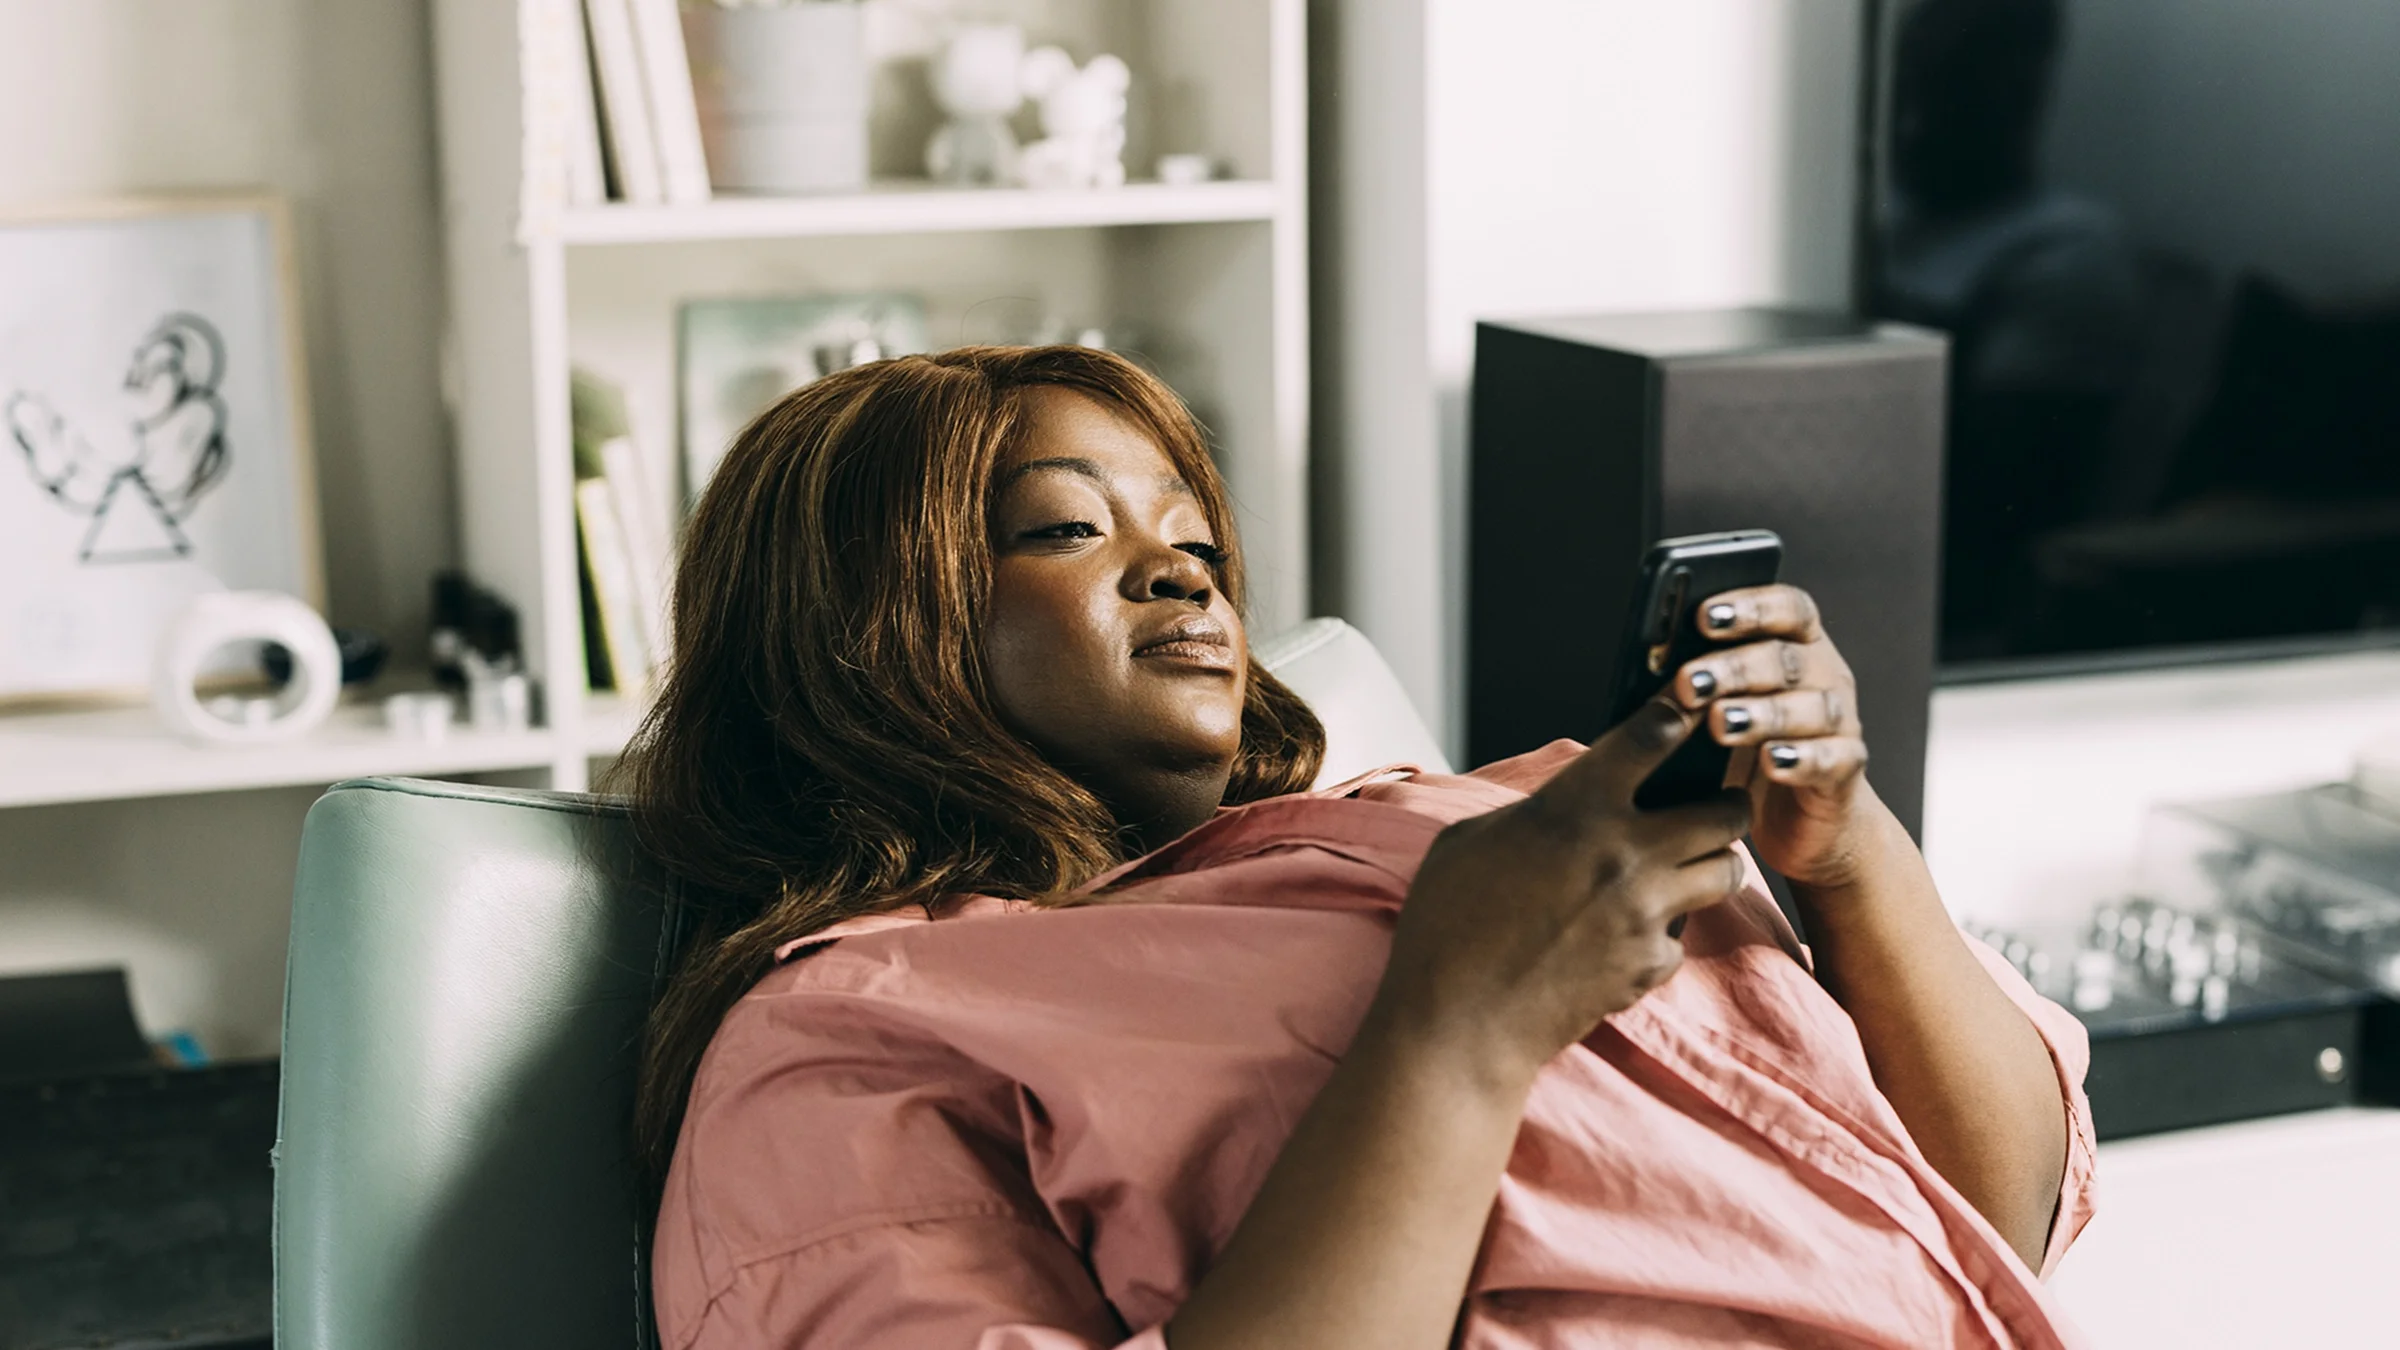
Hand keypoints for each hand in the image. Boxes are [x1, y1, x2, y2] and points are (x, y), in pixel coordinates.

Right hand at [1371, 700, 1754, 1087]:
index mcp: (1576, 808)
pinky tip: (1627, 934)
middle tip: (1712, 806)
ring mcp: (1645, 913)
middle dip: (1725, 802)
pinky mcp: (1650, 965)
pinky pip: (1682, 936)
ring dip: (1712, 864)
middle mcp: (1625, 853)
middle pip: (1725, 811)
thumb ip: (1532, 812)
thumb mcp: (1470, 840)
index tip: (1686, 713)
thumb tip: (1561, 807)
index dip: (1676, 716)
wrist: (1458, 1022)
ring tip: (1685, 867)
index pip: (1653, 736)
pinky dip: (1664, 933)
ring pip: (1726, 872)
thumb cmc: (1447, 926)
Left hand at [1667, 584, 1885, 887]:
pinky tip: (1771, 762)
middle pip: (1786, 659)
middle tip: (1690, 682)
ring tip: (1720, 722)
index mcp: (1795, 645)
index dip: (1749, 606)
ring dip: (1762, 713)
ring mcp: (1840, 721)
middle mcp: (1824, 675)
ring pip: (1812, 707)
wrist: (1798, 816)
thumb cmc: (1745, 752)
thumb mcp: (1715, 710)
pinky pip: (1831, 759)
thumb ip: (1695, 683)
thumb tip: (1644, 664)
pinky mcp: (1845, 769)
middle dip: (1734, 668)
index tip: (1703, 616)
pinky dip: (1801, 759)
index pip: (1786, 608)